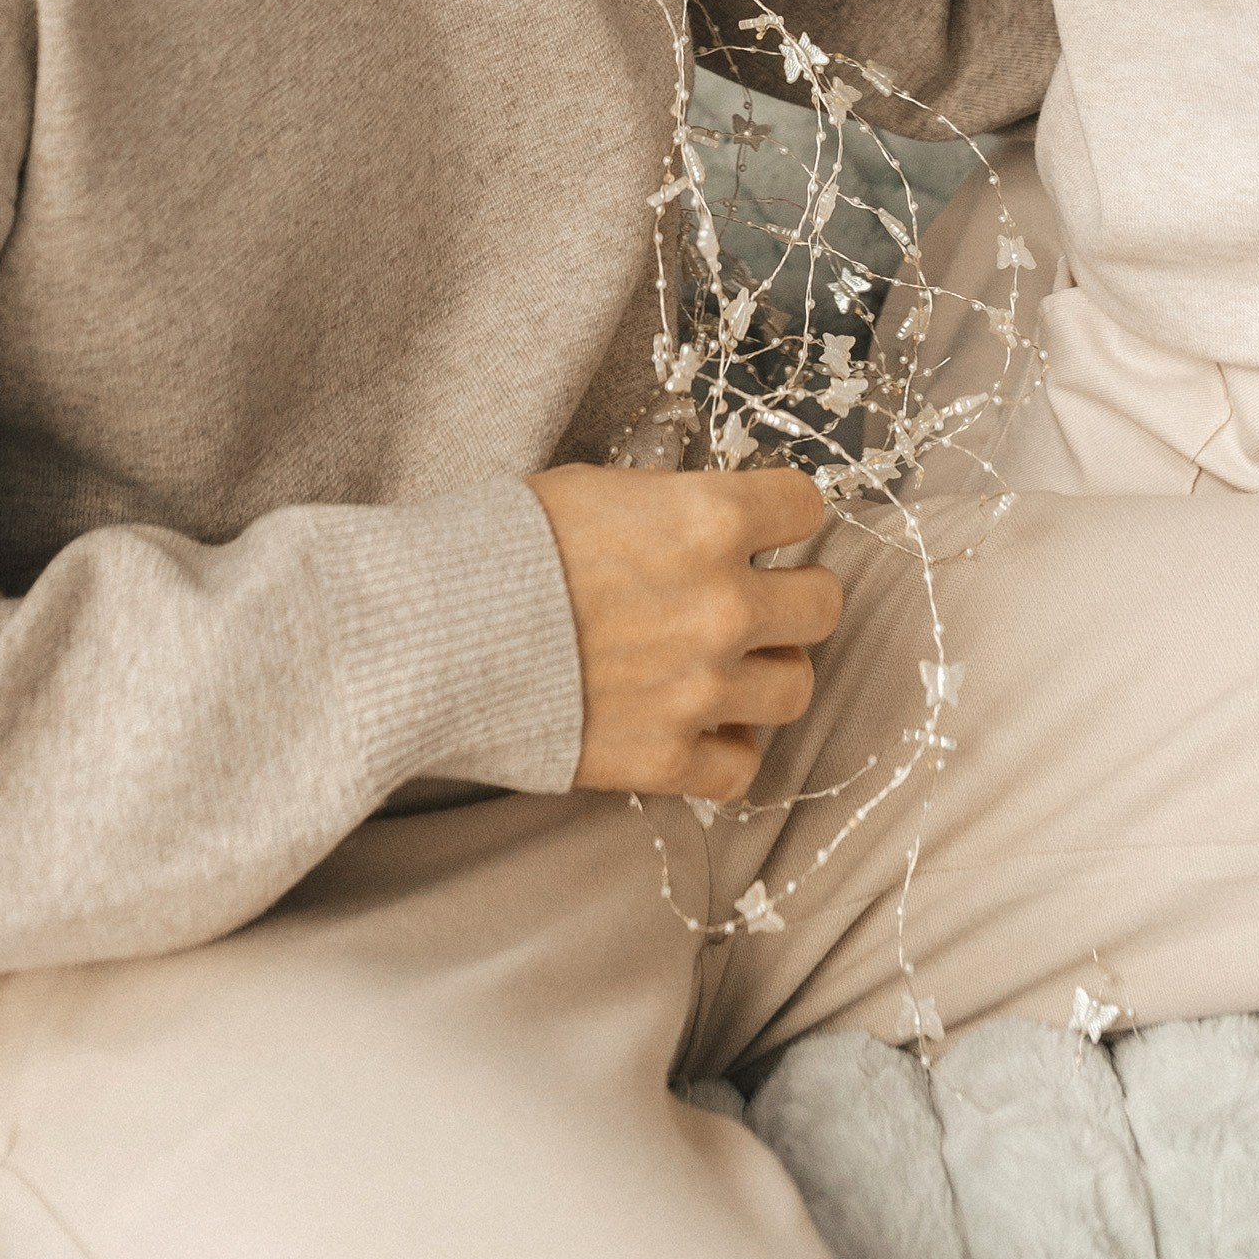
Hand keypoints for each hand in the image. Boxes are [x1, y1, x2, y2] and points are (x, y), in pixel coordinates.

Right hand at [529, 464, 841, 800]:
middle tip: (760, 597)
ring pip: (796, 689)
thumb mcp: (600, 490)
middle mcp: (723, 604)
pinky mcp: (665, 759)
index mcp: (709, 519)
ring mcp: (700, 688)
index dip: (787, 514)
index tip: (768, 525)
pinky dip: (728, 749)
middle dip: (794, 595)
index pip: (806, 506)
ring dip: (770, 672)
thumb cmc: (504, 547)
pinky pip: (742, 768)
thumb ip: (674, 509)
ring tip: (731, 665)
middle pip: (823, 604)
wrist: (435, 635)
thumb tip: (712, 525)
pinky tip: (702, 726)